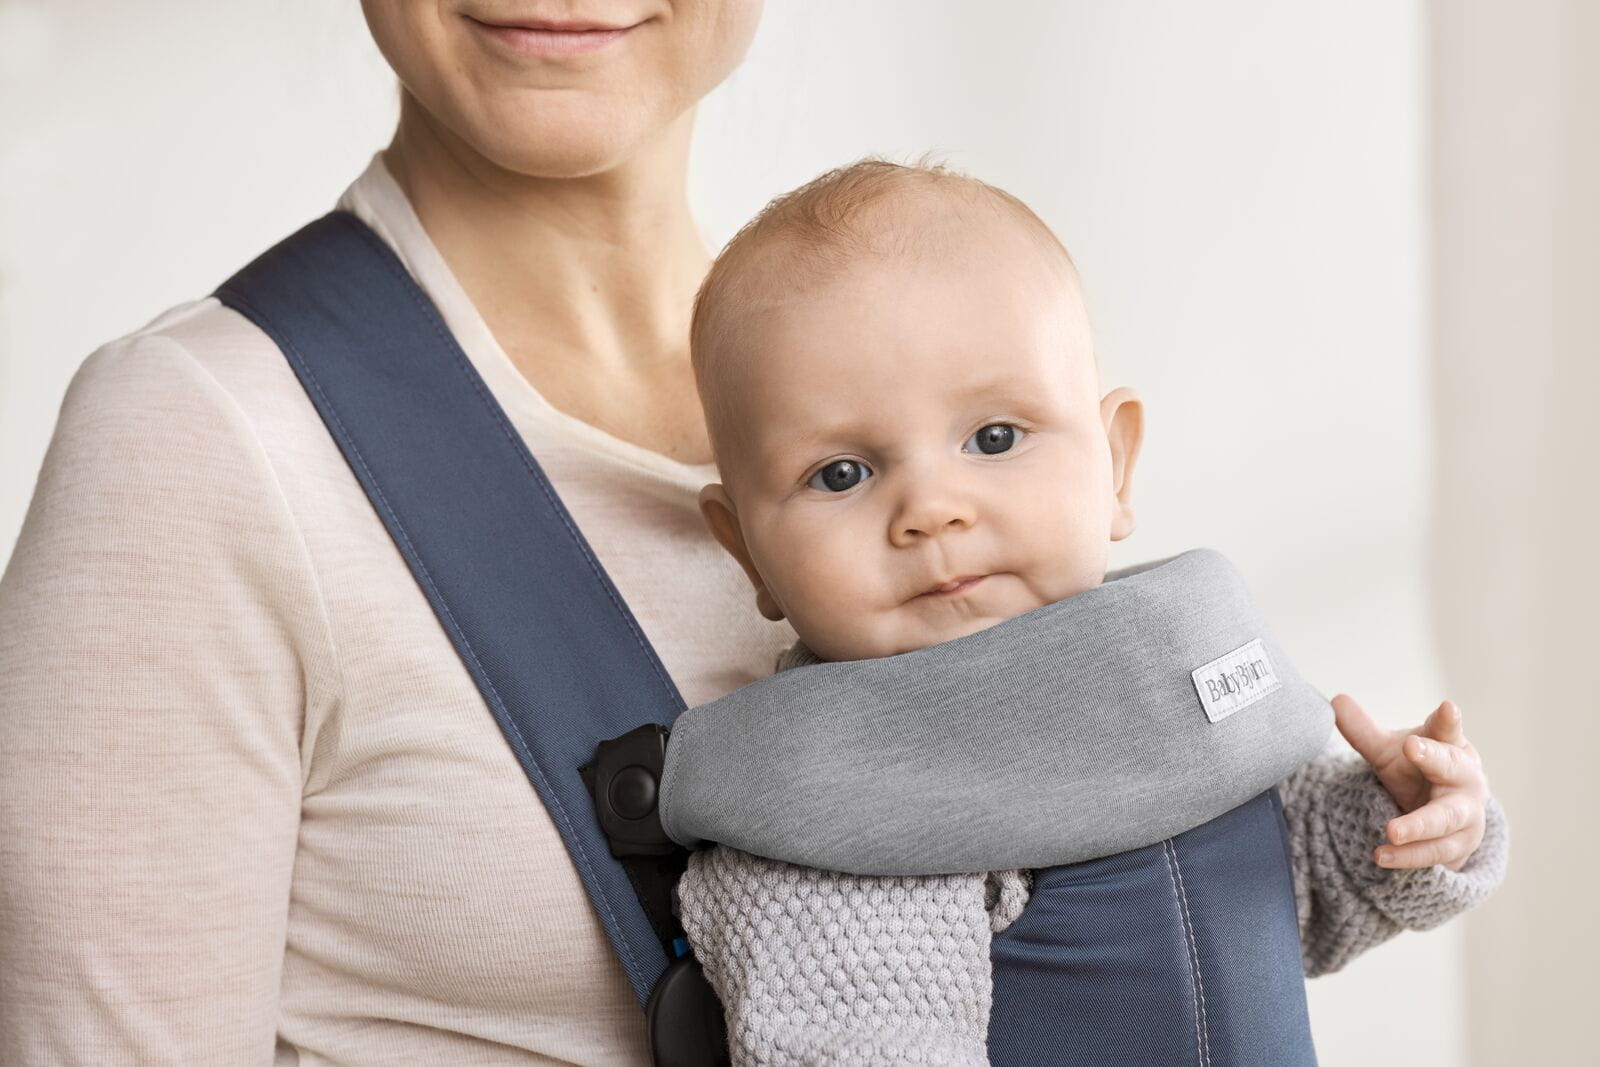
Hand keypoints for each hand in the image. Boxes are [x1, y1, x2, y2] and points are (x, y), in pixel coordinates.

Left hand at [1330, 694, 1489, 872]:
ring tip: (1390, 832)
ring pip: (1446, 819)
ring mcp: (1467, 813)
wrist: (1444, 817)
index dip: (1446, 720)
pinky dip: (1409, 856)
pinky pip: (1436, 853)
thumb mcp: (1389, 752)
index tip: (1446, 707)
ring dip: (1419, 827)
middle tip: (1412, 746)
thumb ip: (1364, 731)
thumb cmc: (1417, 772)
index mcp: (1449, 747)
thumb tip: (1336, 700)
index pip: (1447, 730)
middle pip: (1453, 768)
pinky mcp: (1459, 845)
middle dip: (1434, 759)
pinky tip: (1381, 856)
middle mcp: (1465, 778)